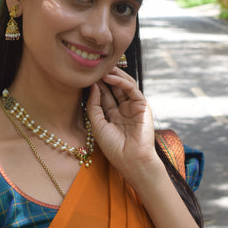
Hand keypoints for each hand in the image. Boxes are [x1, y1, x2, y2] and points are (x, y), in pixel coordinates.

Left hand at [86, 68, 158, 182]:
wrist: (132, 160)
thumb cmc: (114, 148)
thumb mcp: (97, 125)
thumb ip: (94, 105)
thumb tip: (93, 86)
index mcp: (111, 116)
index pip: (103, 96)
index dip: (95, 85)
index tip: (85, 75)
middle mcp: (123, 109)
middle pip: (113, 88)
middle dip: (104, 77)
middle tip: (94, 67)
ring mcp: (133, 107)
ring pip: (123, 85)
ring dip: (113, 75)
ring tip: (101, 68)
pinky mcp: (142, 105)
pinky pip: (132, 89)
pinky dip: (121, 81)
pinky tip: (110, 77)